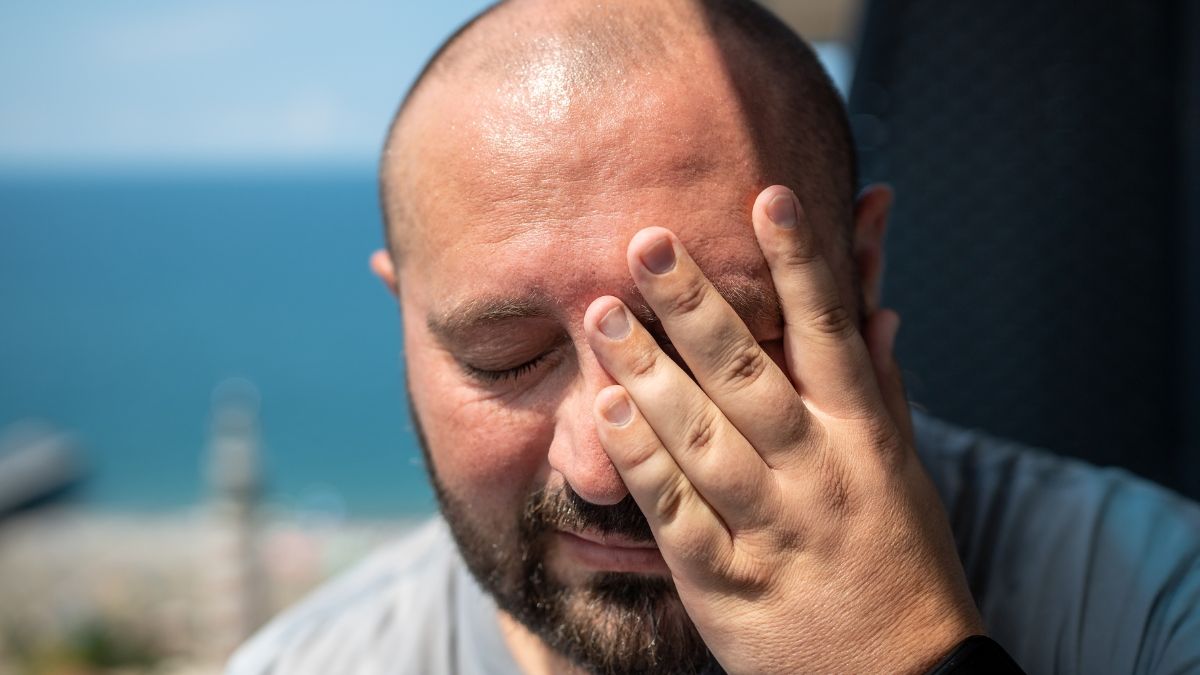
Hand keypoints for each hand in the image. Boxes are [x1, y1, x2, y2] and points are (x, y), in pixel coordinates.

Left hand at [584, 185, 983, 673]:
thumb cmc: (897, 557)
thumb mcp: (901, 465)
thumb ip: (880, 380)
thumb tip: (878, 301)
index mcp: (865, 435)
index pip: (829, 331)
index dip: (799, 262)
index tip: (767, 195)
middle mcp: (820, 472)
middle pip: (749, 372)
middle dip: (694, 303)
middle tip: (643, 240)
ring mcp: (775, 528)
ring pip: (705, 439)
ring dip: (649, 373)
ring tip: (601, 315)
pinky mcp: (731, 585)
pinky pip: (679, 517)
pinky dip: (643, 465)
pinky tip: (604, 415)